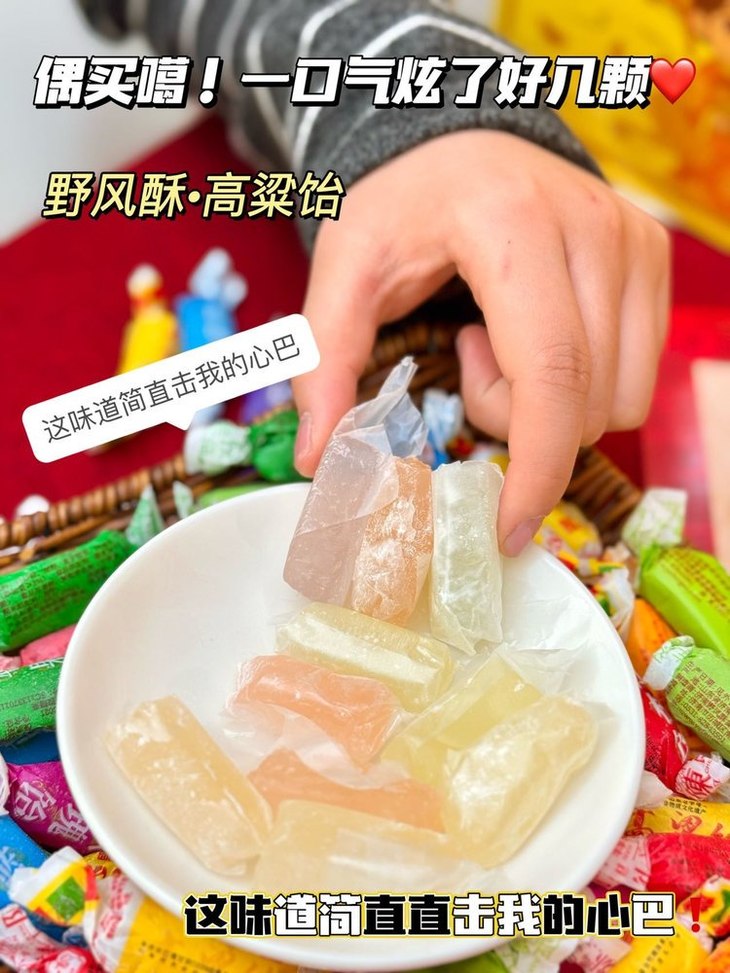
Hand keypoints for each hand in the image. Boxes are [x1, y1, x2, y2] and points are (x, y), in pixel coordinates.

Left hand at [292, 129, 669, 554]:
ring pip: (617, 400)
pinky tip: (538, 331)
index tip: (509, 529)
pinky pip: (638, 377)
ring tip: (502, 339)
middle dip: (516, 420)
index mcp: (510, 225)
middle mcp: (592, 228)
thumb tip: (316, 461)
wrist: (462, 141)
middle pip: (581, 400)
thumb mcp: (344, 268)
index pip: (550, 371)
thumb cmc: (400, 205)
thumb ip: (324, 360)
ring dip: (551, 405)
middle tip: (466, 356)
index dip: (535, 466)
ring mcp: (634, 241)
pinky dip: (585, 385)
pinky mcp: (654, 256)